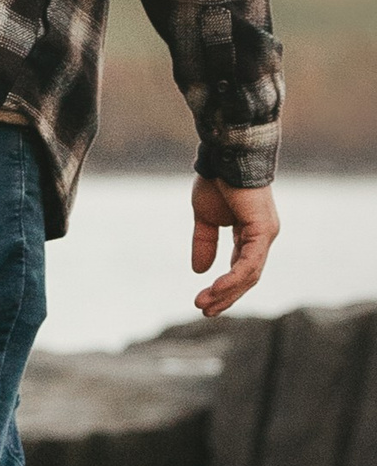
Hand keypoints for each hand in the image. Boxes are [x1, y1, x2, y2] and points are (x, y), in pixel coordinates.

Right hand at [190, 180, 277, 318]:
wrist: (226, 155)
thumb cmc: (217, 179)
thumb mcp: (204, 218)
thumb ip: (204, 243)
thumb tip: (199, 271)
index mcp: (251, 233)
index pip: (241, 268)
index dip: (223, 286)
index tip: (203, 300)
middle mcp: (262, 237)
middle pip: (248, 277)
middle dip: (225, 296)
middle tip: (205, 311)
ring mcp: (266, 235)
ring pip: (250, 275)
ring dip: (226, 292)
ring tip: (204, 304)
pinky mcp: (263, 231)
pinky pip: (250, 263)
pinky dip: (233, 279)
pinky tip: (216, 289)